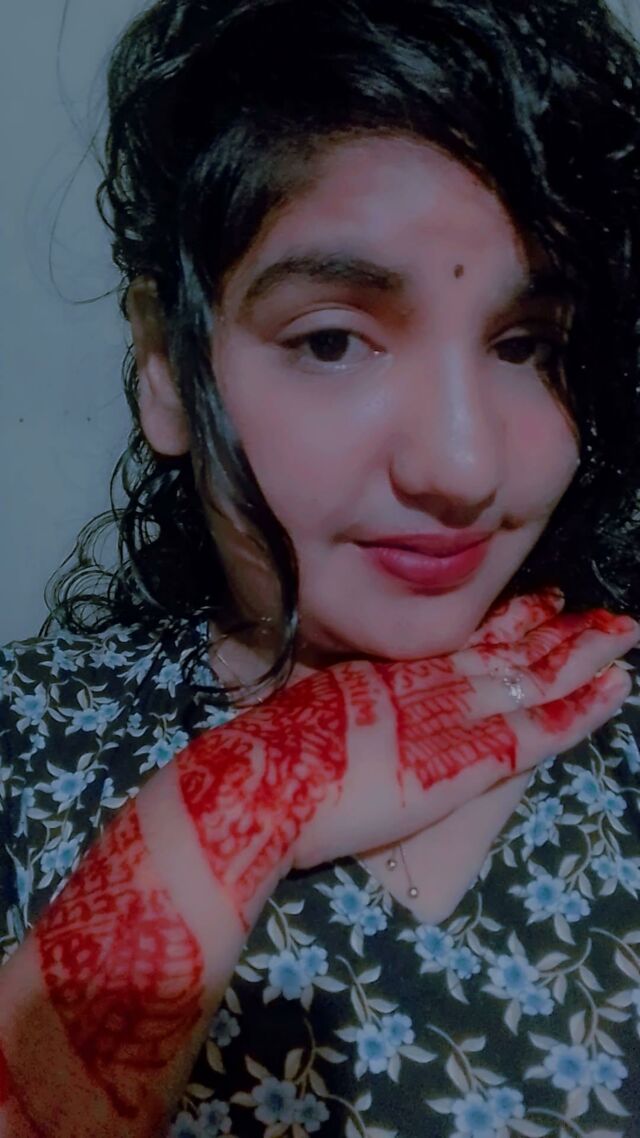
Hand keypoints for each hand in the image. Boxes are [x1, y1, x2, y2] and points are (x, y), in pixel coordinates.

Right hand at [177, 591, 638, 918]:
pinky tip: (616, 692)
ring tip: (624, 632)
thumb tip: (355, 697)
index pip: (465, 639)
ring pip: (534, 676)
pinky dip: (580, 711)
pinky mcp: (472, 755)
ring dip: (583, 655)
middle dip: (557, 630)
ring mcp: (455, 713)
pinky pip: (540, 729)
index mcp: (393, 670)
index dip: (508, 620)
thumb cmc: (270, 758)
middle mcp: (431, 679)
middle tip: (600, 611)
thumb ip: (345, 702)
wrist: (261, 785)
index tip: (540, 602)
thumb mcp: (311, 713)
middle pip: (508, 646)